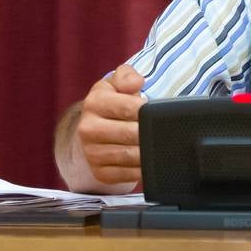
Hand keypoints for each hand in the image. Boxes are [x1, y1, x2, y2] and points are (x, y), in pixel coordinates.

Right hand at [77, 64, 146, 185]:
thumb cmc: (111, 104)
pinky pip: (127, 175)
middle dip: (150, 133)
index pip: (128, 107)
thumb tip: (136, 83)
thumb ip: (127, 76)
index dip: (148, 111)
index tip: (157, 112)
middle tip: (163, 131)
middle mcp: (88, 128)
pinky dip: (142, 169)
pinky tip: (148, 161)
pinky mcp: (99, 172)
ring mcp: (91, 153)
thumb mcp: (116, 83)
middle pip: (131, 134)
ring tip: (158, 145)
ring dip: (149, 152)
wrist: (92, 130)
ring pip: (130, 156)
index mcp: (94, 102)